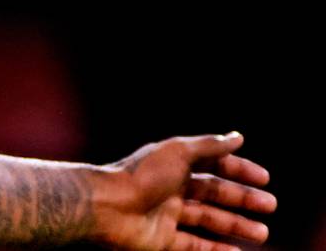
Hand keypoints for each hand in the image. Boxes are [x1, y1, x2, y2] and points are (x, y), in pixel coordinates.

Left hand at [95, 132, 275, 250]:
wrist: (106, 207)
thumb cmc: (141, 176)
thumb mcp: (177, 153)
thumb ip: (208, 146)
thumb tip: (237, 136)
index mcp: (173, 165)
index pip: (212, 165)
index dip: (238, 170)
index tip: (264, 178)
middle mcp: (170, 188)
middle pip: (213, 193)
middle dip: (242, 199)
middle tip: (270, 206)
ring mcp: (166, 215)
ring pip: (207, 220)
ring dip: (236, 225)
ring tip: (263, 233)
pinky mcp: (161, 239)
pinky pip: (194, 245)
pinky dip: (215, 249)